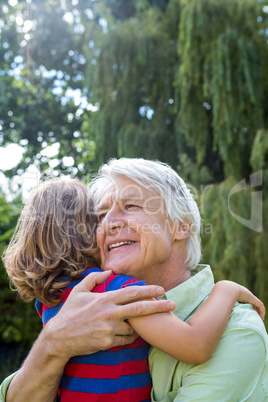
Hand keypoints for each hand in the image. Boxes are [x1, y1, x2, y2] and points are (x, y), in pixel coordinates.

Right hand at [43, 270, 175, 362]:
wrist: (58, 338)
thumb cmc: (69, 313)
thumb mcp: (79, 291)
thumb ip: (94, 278)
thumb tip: (109, 271)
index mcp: (105, 299)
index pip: (131, 293)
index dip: (148, 290)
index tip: (161, 289)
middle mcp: (110, 313)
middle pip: (140, 309)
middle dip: (159, 306)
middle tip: (173, 304)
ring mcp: (109, 329)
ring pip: (134, 327)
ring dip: (141, 326)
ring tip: (143, 324)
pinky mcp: (108, 343)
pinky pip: (126, 339)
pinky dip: (130, 336)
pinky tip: (130, 333)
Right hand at [217, 280, 264, 319]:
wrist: (226, 290)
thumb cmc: (221, 296)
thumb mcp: (221, 301)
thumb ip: (219, 306)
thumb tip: (214, 312)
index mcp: (237, 294)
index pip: (244, 300)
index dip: (246, 305)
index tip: (246, 311)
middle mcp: (244, 294)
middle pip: (251, 301)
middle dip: (253, 308)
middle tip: (254, 315)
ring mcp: (248, 296)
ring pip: (257, 304)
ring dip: (259, 310)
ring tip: (260, 317)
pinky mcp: (252, 298)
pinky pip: (260, 305)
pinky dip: (262, 311)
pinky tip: (262, 317)